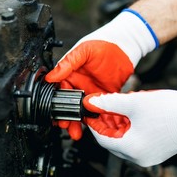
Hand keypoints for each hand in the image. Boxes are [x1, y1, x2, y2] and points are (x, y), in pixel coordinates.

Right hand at [46, 9, 157, 139]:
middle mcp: (79, 84)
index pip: (60, 92)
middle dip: (66, 117)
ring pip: (82, 111)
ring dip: (78, 122)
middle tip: (65, 126)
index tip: (55, 115)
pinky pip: (97, 110)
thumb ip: (67, 64)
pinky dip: (94, 120)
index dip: (57, 104)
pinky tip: (91, 127)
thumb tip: (51, 77)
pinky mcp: (104, 97)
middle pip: (69, 105)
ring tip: (75, 133)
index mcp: (70, 74)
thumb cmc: (102, 43)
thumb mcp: (82, 51)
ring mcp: (91, 92)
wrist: (125, 47)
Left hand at [83, 85, 176, 166]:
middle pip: (113, 143)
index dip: (94, 125)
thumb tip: (92, 102)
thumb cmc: (170, 109)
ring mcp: (150, 158)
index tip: (91, 113)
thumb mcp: (134, 102)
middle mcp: (140, 159)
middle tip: (104, 109)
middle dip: (107, 126)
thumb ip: (110, 103)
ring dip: (119, 128)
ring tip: (119, 110)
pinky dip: (131, 132)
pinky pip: (137, 144)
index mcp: (132, 149)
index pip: (103, 140)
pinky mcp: (158, 154)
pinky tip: (133, 117)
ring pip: (125, 143)